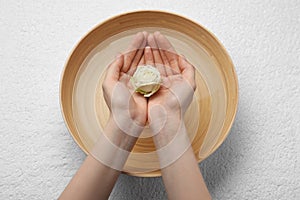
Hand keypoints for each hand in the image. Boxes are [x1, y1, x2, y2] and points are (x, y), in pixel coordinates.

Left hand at [102, 32, 147, 135]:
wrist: (127, 121)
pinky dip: (156, 66)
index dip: (134, 45)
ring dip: (150, 53)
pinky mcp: (148, 89)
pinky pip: (153, 75)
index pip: (128, 57)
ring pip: (146, 64)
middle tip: (150, 36)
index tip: (142, 36)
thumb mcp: (109, 84)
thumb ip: (113, 68)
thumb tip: (119, 55)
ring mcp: (140, 83)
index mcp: (119, 76)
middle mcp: (130, 78)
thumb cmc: (117, 104)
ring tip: (155, 42)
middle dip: (143, 46)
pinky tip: (160, 58)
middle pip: (137, 58)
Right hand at [145, 32, 195, 146]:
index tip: (158, 36)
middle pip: (160, 58)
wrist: (166, 118)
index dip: (165, 46)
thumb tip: (182, 56)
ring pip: (152, 62)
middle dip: (155, 46)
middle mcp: (167, 78)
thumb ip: (188, 68)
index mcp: (177, 76)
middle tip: (150, 36)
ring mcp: (156, 82)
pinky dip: (144, 61)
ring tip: (144, 41)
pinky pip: (145, 71)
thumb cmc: (178, 103)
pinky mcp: (148, 86)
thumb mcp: (190, 84)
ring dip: (149, 51)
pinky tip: (142, 53)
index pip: (170, 57)